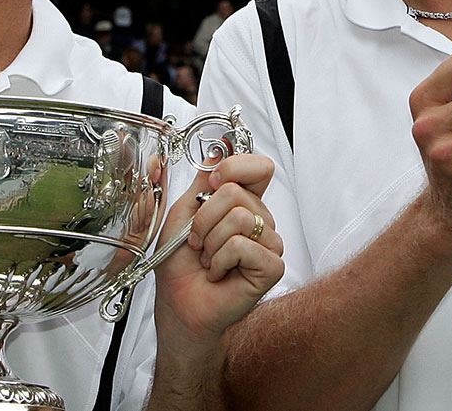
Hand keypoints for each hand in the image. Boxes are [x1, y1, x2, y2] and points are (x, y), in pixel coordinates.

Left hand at [153, 154, 284, 350]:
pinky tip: (219, 273)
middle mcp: (261, 220)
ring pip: (239, 218)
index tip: (212, 185)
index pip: (258, 167)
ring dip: (210, 242)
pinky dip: (219, 261)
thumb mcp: (184, 212)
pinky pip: (243, 246)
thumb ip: (204, 181)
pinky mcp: (272, 267)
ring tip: (208, 259)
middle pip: (237, 193)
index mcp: (244, 202)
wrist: (179, 302)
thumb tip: (220, 148)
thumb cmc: (181, 263)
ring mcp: (270, 243)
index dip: (233, 168)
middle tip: (199, 241)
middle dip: (204, 219)